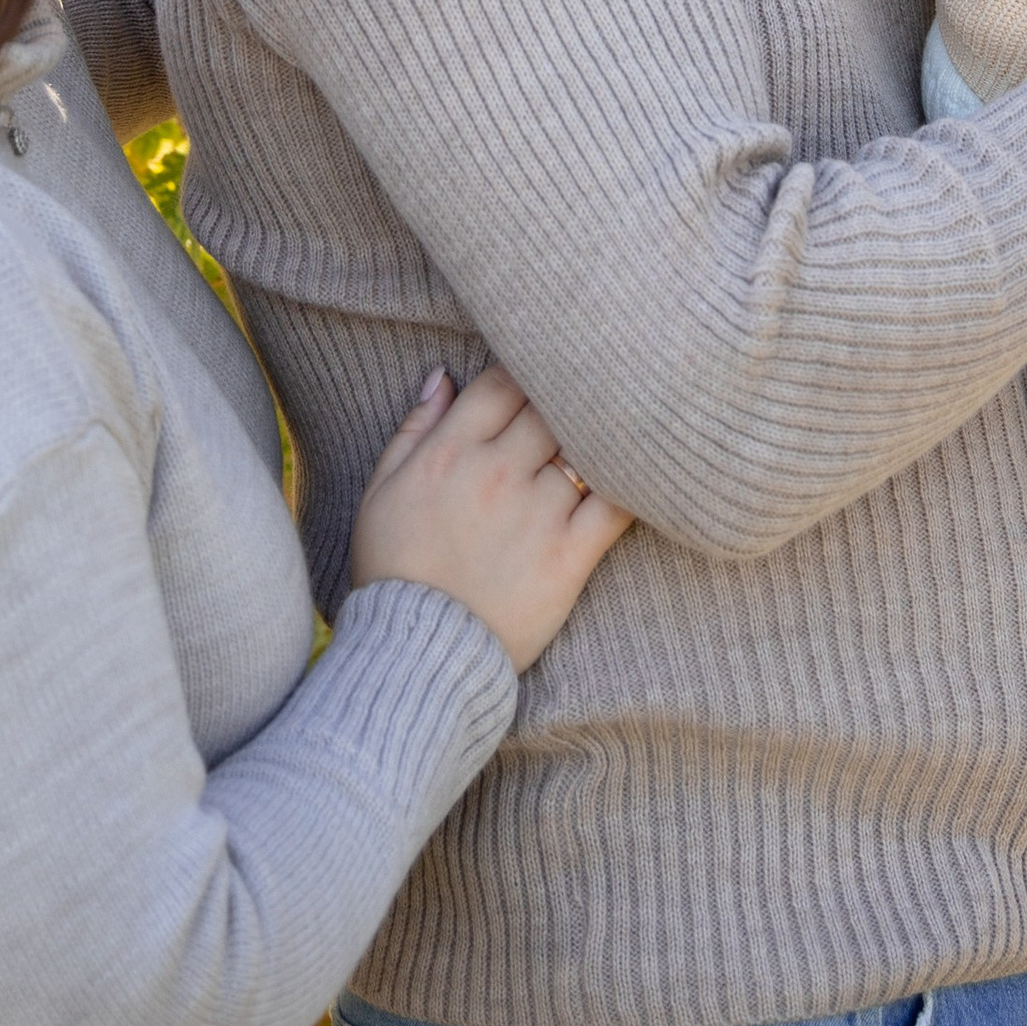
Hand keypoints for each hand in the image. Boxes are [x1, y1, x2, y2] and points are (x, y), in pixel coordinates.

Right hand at [348, 365, 630, 671]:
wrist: (415, 657)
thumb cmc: (395, 572)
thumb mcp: (380, 493)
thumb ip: (415, 429)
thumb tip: (442, 376)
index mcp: (449, 451)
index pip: (505, 381)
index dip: (530, 368)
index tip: (546, 372)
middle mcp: (495, 473)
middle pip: (552, 405)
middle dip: (568, 396)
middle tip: (591, 392)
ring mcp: (536, 514)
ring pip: (586, 448)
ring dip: (602, 435)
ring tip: (623, 425)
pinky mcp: (568, 557)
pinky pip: (615, 505)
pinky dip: (633, 482)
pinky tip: (646, 470)